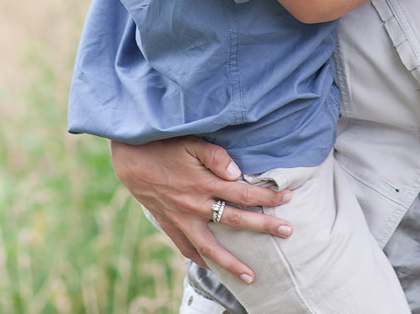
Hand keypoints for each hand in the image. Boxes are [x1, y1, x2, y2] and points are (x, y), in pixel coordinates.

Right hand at [108, 137, 291, 284]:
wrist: (131, 159)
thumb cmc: (165, 146)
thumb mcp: (192, 143)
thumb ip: (217, 157)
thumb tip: (237, 172)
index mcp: (205, 184)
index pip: (245, 194)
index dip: (269, 196)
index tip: (288, 197)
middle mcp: (195, 206)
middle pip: (236, 220)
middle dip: (265, 227)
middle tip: (288, 232)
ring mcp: (182, 219)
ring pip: (211, 247)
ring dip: (232, 262)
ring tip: (251, 276)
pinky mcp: (169, 225)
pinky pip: (186, 248)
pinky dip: (200, 260)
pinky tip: (214, 268)